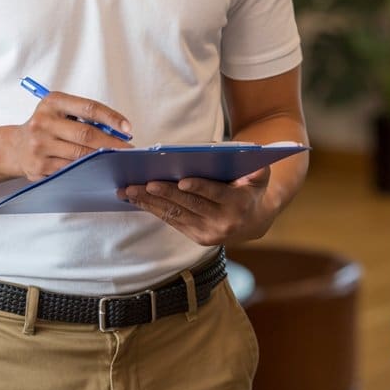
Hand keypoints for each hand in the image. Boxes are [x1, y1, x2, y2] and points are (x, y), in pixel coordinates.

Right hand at [11, 91, 131, 179]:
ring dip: (102, 159)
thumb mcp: (60, 110)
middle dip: (112, 144)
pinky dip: (87, 170)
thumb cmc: (46, 126)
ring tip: (118, 160)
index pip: (89, 108)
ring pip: (80, 155)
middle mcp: (43, 122)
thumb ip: (86, 116)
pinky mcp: (39, 167)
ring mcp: (39, 146)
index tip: (128, 128)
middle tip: (129, 149)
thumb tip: (119, 131)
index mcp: (52, 102)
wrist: (14, 147)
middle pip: (86, 135)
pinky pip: (70, 170)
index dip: (112, 118)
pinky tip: (98, 170)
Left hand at [119, 166, 273, 244]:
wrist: (254, 221)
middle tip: (144, 183)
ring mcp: (208, 233)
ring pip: (176, 215)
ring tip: (129, 191)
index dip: (199, 187)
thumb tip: (238, 150)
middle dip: (165, 194)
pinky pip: (172, 222)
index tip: (181, 180)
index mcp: (238, 204)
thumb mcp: (259, 175)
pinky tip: (137, 200)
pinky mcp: (197, 238)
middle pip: (189, 205)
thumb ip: (255, 165)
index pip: (216, 194)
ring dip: (150, 203)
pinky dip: (153, 209)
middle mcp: (223, 223)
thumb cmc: (252, 189)